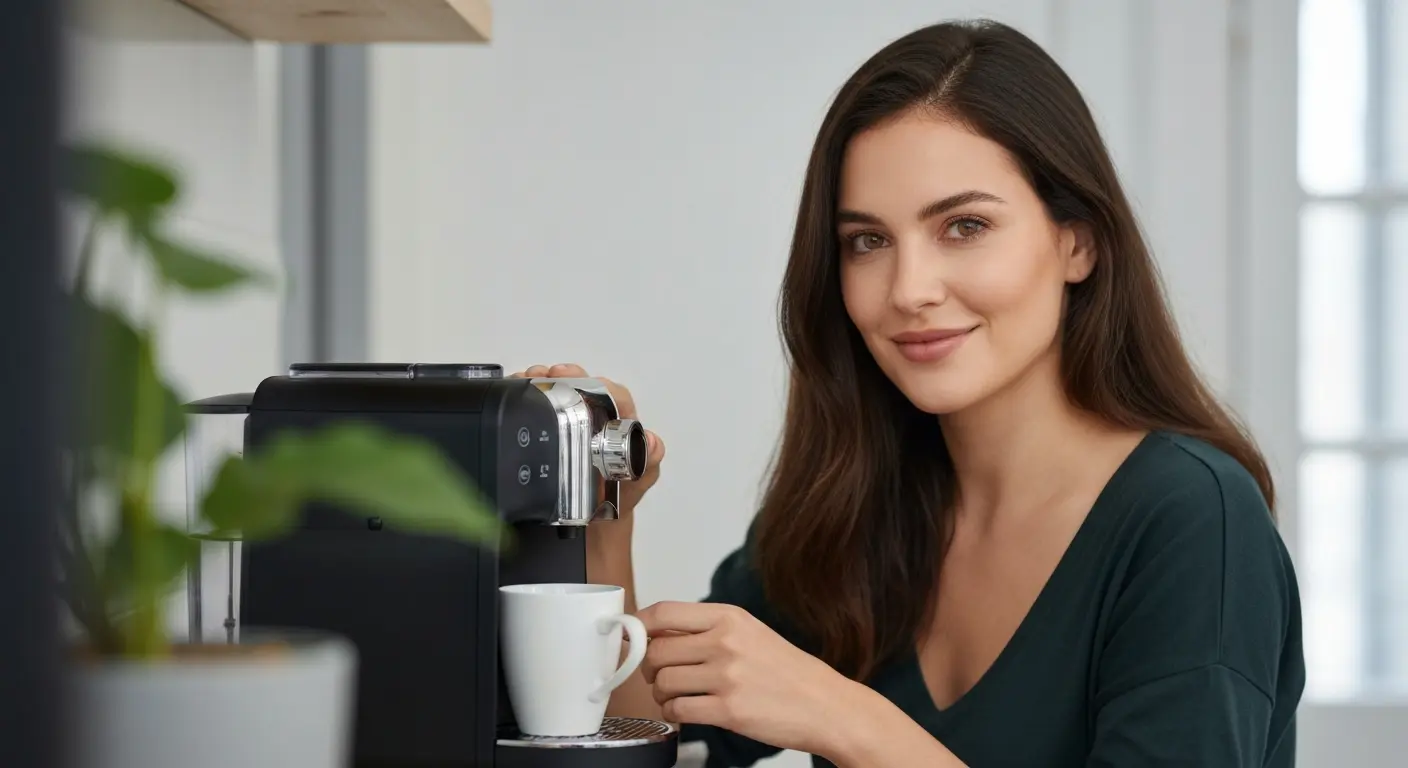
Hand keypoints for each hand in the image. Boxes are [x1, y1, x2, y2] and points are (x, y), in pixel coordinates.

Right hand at [508, 363, 664, 515]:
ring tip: (528, 379)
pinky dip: (527, 394)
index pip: (614, 396)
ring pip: (558, 393)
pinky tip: (517, 391)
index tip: (588, 383)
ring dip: (542, 383)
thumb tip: (651, 443)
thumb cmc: (620, 495)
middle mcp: (595, 419)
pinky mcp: (551, 431)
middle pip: (581, 386)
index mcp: (619, 425)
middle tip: (549, 375)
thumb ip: (648, 462)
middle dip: (564, 376)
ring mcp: (572, 424)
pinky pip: (540, 406)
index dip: (601, 385)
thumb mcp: (637, 480)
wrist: (595, 521)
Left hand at [637, 601, 857, 758]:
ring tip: (676, 696)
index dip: (639, 627)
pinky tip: (686, 712)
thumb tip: (657, 633)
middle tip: (659, 675)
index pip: (663, 611)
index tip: (635, 639)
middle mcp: (726, 642)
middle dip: (649, 666)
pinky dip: (673, 714)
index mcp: (729, 617)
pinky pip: (677, 710)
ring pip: (662, 681)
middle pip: (656, 649)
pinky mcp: (728, 711)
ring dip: (661, 694)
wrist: (826, 705)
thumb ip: (707, 630)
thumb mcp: (750, 634)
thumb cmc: (789, 672)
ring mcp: (726, 677)